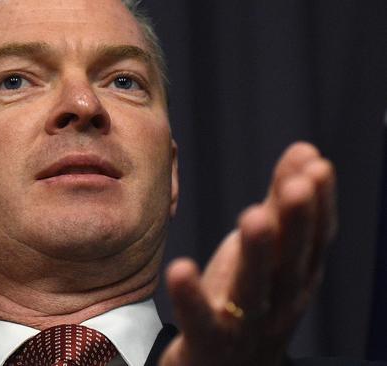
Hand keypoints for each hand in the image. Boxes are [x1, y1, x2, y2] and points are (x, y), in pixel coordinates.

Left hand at [161, 142, 336, 365]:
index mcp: (293, 276)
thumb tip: (306, 150)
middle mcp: (278, 302)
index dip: (319, 203)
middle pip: (290, 261)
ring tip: (254, 215)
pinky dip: (192, 297)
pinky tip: (181, 269)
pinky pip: (201, 320)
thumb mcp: (267, 250)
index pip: (313, 238)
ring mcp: (245, 325)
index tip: (316, 164)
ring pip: (254, 289)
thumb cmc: (249, 299)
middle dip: (297, 222)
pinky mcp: (209, 342)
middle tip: (297, 184)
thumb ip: (282, 204)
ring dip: (257, 253)